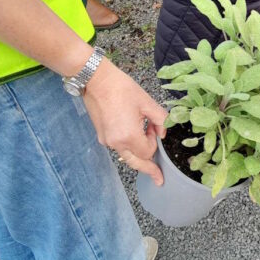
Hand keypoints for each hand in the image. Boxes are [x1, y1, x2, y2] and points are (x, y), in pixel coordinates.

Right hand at [82, 59, 167, 184]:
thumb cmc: (122, 89)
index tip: (154, 128)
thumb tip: (163, 132)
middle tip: (159, 178)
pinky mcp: (102, 135)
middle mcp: (116, 143)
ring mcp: (106, 141)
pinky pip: (119, 147)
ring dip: (139, 152)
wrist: (97, 81)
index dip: (155, 143)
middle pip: (135, 163)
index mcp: (128, 136)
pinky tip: (135, 130)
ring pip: (127, 156)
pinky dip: (129, 145)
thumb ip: (160, 119)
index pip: (147, 153)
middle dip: (148, 169)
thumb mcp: (147, 102)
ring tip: (148, 133)